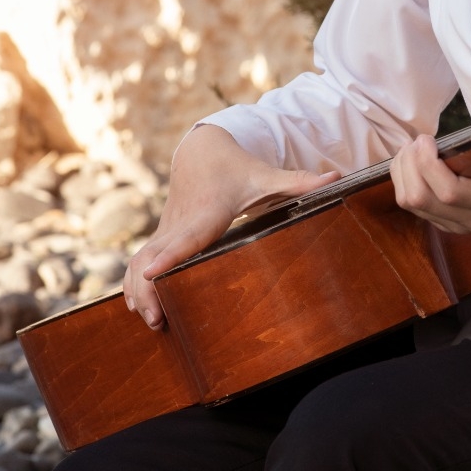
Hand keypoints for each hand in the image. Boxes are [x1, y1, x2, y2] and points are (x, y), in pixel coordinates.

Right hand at [123, 124, 338, 329]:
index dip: (168, 255)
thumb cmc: (239, 168)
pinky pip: (139, 262)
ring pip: (139, 261)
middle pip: (155, 256)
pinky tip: (139, 307)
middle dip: (148, 288)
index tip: (152, 273)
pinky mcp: (160, 236)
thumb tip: (336, 176)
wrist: (203, 151)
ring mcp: (167, 230)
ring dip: (137, 291)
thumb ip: (300, 180)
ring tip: (150, 320)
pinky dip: (134, 284)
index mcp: (208, 212)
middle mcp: (181, 223)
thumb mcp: (267, 175)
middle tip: (156, 319)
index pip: (186, 237)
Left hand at [389, 133, 470, 236]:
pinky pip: (409, 203)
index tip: (426, 138)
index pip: (451, 192)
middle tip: (417, 140)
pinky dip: (403, 177)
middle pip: (421, 199)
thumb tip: (468, 117)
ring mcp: (454, 226)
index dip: (429, 163)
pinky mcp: (440, 223)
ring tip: (411, 147)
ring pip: (409, 202)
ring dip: (402, 169)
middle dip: (410, 163)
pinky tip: (412, 160)